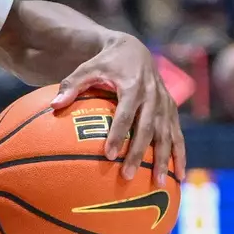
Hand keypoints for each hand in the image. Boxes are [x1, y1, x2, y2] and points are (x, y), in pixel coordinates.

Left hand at [51, 35, 186, 185]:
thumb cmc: (105, 62)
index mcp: (133, 86)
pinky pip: (178, 135)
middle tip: (128, 176)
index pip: (125, 115)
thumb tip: (53, 106)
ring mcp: (165, 104)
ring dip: (165, 159)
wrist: (134, 50)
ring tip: (160, 183)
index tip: (108, 155)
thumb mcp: (87, 68)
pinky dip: (180, 154)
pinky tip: (180, 175)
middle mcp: (153, 96)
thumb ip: (71, 86)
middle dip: (139, 154)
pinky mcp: (172, 110)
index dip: (118, 135)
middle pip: (147, 129)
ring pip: (167, 135)